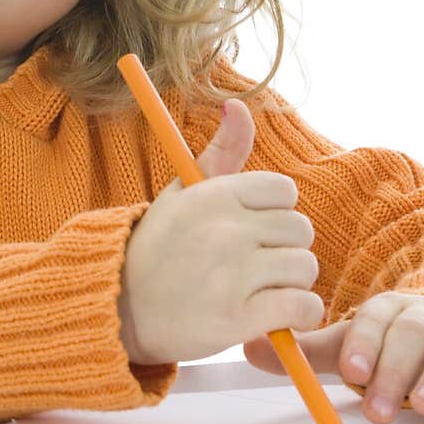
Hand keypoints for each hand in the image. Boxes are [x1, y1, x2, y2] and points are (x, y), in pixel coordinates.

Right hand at [119, 99, 323, 365]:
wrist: (119, 313)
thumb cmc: (156, 251)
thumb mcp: (180, 194)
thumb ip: (220, 153)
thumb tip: (238, 104)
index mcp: (212, 196)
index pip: (283, 191)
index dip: (272, 213)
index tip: (251, 231)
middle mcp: (224, 230)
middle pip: (300, 229)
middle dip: (284, 249)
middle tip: (255, 266)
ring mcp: (231, 275)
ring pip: (304, 267)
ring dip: (291, 284)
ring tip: (259, 291)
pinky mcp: (238, 318)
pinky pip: (303, 307)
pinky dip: (298, 316)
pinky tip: (276, 317)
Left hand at [243, 291, 423, 422]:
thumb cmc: (391, 347)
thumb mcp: (353, 349)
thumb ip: (310, 352)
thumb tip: (250, 347)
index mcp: (388, 310)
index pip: (375, 318)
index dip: (363, 344)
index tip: (351, 373)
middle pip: (412, 333)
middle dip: (393, 371)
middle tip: (377, 410)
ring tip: (422, 406)